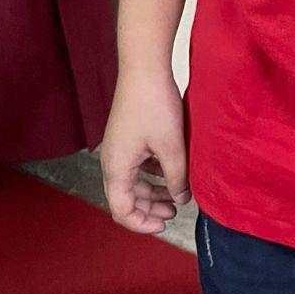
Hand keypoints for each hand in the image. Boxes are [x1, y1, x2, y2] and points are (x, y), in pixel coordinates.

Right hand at [101, 67, 190, 233]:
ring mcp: (119, 148)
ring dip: (152, 191)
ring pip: (133, 182)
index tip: (165, 225)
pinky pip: (137, 166)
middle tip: (175, 211)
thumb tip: (182, 199)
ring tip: (177, 194)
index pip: (122, 210)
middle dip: (150, 209)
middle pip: (126, 198)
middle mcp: (112, 161)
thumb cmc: (154, 105)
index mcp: (116, 168)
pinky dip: (152, 174)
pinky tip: (172, 171)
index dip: (142, 224)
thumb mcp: (171, 146)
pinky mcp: (128, 137)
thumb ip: (176, 177)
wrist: (144, 68)